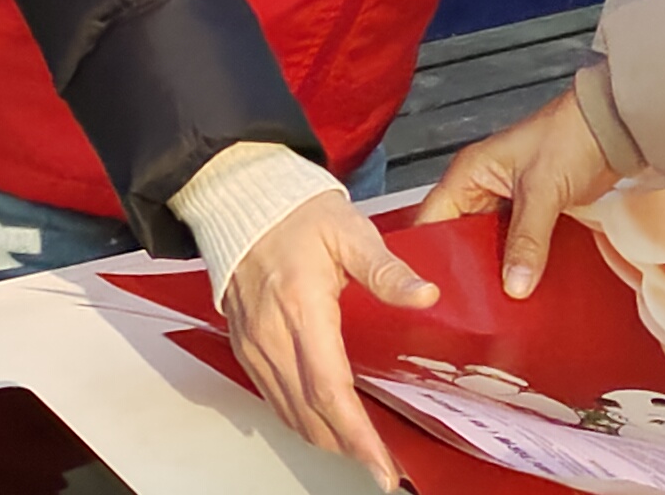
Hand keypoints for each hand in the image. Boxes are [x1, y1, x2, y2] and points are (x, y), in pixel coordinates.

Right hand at [218, 192, 439, 484]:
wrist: (240, 198)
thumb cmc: (295, 212)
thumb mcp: (350, 231)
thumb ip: (387, 269)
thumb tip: (425, 295)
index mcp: (301, 308)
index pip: (329, 389)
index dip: (357, 433)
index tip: (382, 462)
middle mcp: (271, 334)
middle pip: (309, 412)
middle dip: (347, 446)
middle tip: (382, 466)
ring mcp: (253, 344)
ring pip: (288, 411)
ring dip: (324, 437)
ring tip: (360, 449)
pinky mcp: (244, 345)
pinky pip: (271, 397)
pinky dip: (300, 418)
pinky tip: (324, 422)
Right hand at [416, 92, 622, 299]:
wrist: (614, 130)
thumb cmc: (572, 135)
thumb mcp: (542, 191)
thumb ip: (527, 240)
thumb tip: (515, 282)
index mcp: (469, 173)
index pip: (432, 219)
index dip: (431, 252)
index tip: (439, 285)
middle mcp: (481, 188)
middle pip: (459, 238)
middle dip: (467, 267)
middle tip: (471, 297)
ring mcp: (505, 202)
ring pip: (488, 245)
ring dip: (496, 267)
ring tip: (498, 296)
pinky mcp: (530, 214)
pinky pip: (514, 245)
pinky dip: (518, 262)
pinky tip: (524, 281)